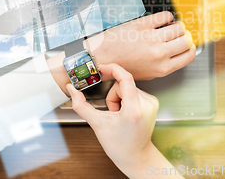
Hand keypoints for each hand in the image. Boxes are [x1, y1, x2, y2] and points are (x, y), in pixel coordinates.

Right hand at [67, 64, 182, 178]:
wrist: (136, 156)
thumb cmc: (119, 145)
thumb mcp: (97, 124)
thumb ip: (81, 105)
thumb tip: (71, 89)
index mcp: (134, 110)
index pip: (125, 78)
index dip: (112, 69)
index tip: (102, 68)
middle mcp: (146, 104)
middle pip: (122, 84)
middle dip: (112, 96)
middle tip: (112, 112)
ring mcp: (151, 103)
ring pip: (127, 87)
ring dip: (119, 98)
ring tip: (119, 115)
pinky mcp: (152, 102)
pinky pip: (134, 91)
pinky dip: (126, 99)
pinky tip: (126, 113)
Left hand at [85, 11, 195, 79]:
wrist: (102, 57)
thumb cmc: (122, 66)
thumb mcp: (148, 74)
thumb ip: (164, 65)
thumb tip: (178, 53)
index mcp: (163, 68)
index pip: (190, 55)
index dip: (191, 48)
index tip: (188, 43)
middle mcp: (160, 53)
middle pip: (187, 39)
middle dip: (185, 36)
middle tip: (179, 34)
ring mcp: (152, 38)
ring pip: (179, 27)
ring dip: (177, 25)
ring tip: (170, 26)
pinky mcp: (143, 25)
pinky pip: (165, 16)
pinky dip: (167, 16)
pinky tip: (162, 19)